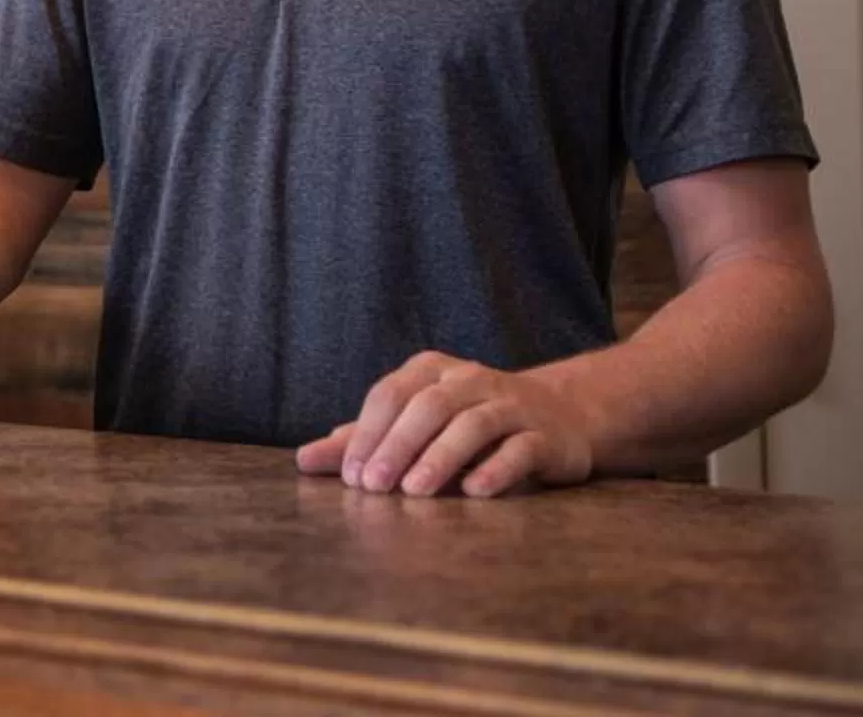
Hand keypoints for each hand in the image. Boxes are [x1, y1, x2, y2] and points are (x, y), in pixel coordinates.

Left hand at [296, 351, 596, 497]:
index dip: (368, 433)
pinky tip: (475, 491)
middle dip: (397, 446)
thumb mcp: (414, 424)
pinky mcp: (544, 436)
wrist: (559, 416)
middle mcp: (470, 379)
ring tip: (415, 491)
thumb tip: (303, 460)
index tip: (350, 476)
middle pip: (428, 406)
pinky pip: (520, 448)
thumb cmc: (467, 422)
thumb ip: (362, 441)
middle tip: (373, 487)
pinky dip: (496, 468)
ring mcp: (511, 405)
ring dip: (440, 457)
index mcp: (430, 371)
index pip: (390, 394)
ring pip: (473, 424)